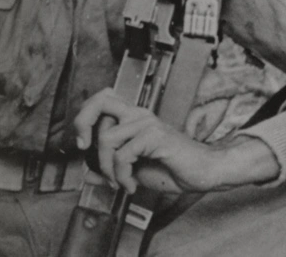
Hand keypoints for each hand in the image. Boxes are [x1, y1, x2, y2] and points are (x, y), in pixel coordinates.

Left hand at [73, 88, 278, 194]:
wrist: (203, 173)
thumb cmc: (173, 169)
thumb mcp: (134, 171)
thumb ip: (110, 169)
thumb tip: (87, 175)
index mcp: (133, 117)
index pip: (101, 101)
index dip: (84, 117)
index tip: (82, 144)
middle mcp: (138, 115)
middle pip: (99, 102)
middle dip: (83, 124)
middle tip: (84, 148)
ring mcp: (147, 124)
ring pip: (107, 139)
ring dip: (107, 168)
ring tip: (120, 182)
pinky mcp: (155, 136)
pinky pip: (123, 155)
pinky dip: (122, 175)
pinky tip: (131, 185)